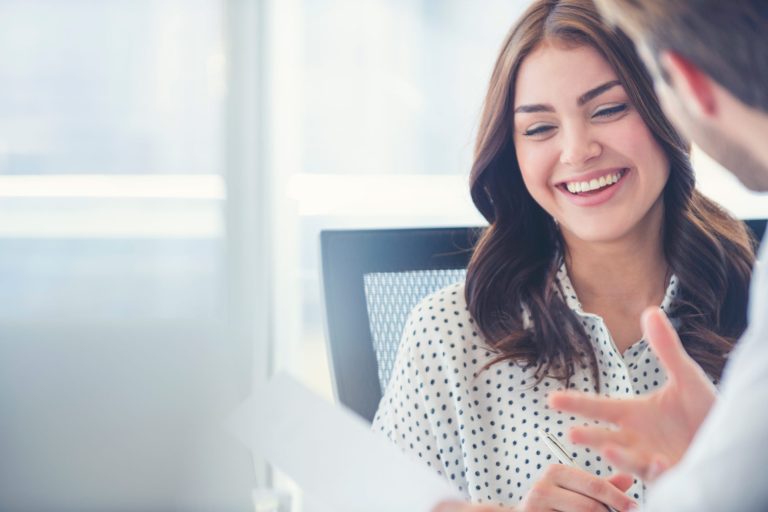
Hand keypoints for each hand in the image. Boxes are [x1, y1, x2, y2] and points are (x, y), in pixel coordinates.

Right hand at [433, 467, 634, 511]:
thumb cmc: (555, 504)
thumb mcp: (576, 490)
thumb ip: (601, 486)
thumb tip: (628, 478)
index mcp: (556, 471)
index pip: (593, 484)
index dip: (617, 497)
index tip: (633, 506)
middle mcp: (543, 487)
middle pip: (590, 506)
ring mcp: (536, 506)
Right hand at [548, 307, 716, 481]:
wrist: (731, 438)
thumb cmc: (704, 409)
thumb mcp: (686, 376)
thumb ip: (666, 347)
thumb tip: (650, 311)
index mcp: (634, 414)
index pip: (599, 408)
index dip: (576, 403)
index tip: (552, 398)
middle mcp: (637, 439)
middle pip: (605, 438)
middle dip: (589, 437)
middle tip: (571, 432)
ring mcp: (651, 459)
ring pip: (628, 460)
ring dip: (618, 458)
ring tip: (606, 450)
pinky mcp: (671, 475)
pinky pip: (658, 475)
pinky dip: (654, 469)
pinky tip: (657, 461)